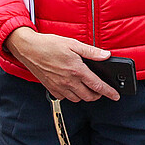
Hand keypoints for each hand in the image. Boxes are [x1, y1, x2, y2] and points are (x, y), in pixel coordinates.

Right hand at [4, 27, 119, 101]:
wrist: (29, 49)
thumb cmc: (49, 45)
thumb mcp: (73, 44)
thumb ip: (91, 52)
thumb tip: (106, 55)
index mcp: (77, 70)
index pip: (98, 86)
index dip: (109, 92)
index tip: (115, 96)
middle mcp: (68, 81)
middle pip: (89, 96)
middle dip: (98, 95)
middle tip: (101, 90)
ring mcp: (59, 87)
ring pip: (77, 99)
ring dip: (85, 96)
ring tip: (87, 88)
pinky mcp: (51, 88)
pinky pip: (65, 98)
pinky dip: (71, 95)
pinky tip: (72, 87)